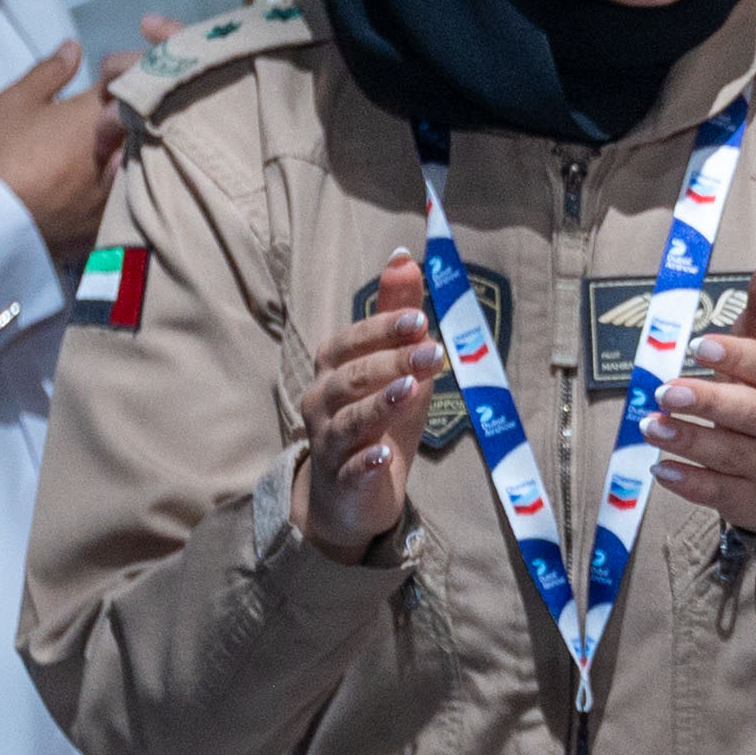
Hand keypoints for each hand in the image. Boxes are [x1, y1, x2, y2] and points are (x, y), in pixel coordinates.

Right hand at [0, 41, 129, 268]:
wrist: (1, 223)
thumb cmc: (6, 156)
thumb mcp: (16, 102)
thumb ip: (49, 71)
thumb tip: (75, 47)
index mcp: (99, 111)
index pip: (130, 76)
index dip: (124, 71)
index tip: (109, 75)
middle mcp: (123, 142)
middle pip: (150, 113)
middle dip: (141, 104)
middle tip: (118, 108)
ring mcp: (128, 178)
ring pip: (154, 149)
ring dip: (146, 138)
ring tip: (122, 142)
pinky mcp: (126, 208)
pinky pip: (146, 184)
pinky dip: (141, 174)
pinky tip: (124, 174)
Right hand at [297, 254, 447, 562]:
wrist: (350, 496)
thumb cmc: (375, 421)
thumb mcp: (392, 366)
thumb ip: (396, 314)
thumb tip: (404, 258)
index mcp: (333, 370)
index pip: (348, 342)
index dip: (381, 329)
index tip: (420, 319)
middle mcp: (322, 403)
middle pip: (350, 377)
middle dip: (391, 361)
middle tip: (432, 350)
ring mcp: (330, 444)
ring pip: (348, 421)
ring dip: (379, 404)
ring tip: (411, 390)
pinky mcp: (343, 482)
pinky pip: (351, 470)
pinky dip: (366, 461)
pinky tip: (385, 453)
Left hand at [651, 257, 755, 536]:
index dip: (737, 356)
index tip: (698, 345)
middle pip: (753, 413)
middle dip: (710, 401)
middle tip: (667, 389)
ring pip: (731, 453)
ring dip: (689, 440)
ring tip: (650, 426)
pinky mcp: (748, 499)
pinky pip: (718, 492)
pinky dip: (689, 482)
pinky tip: (659, 470)